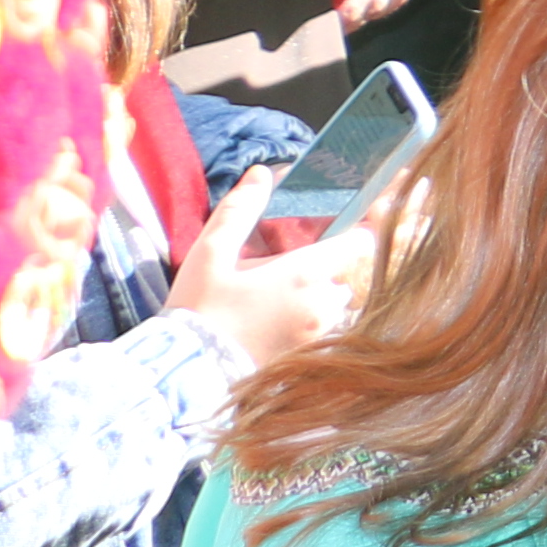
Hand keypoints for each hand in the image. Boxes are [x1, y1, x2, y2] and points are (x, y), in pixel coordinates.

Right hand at [169, 165, 380, 371]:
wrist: (185, 373)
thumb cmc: (198, 310)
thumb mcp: (210, 254)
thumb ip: (240, 211)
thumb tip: (261, 173)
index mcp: (304, 272)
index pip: (360, 240)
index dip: (360, 227)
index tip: (355, 219)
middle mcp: (322, 303)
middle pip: (351, 271)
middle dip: (334, 262)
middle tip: (306, 260)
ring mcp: (319, 334)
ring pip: (342, 301)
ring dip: (326, 292)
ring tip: (288, 293)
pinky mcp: (310, 357)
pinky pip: (329, 328)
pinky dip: (318, 317)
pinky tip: (286, 317)